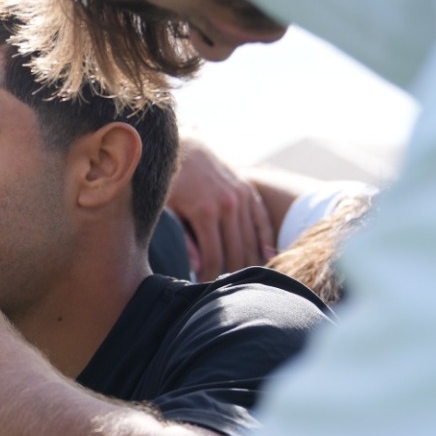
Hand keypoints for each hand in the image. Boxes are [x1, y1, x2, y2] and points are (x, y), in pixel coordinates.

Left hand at [167, 137, 272, 278]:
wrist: (185, 147)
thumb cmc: (170, 182)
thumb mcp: (168, 210)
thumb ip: (184, 239)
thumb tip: (197, 267)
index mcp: (205, 211)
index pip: (214, 258)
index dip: (210, 278)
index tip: (204, 289)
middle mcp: (228, 204)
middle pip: (236, 252)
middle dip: (229, 274)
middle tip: (222, 289)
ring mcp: (241, 197)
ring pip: (251, 240)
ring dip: (247, 261)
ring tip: (241, 278)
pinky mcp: (248, 191)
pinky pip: (262, 220)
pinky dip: (265, 240)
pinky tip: (266, 257)